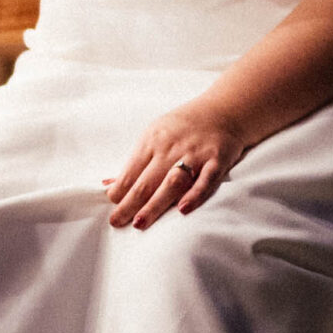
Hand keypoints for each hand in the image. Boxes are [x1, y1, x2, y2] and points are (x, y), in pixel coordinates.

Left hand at [104, 98, 247, 227]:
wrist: (225, 109)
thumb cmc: (184, 126)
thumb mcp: (155, 135)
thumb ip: (135, 163)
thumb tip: (108, 185)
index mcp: (152, 140)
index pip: (130, 171)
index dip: (118, 192)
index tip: (112, 210)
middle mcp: (171, 147)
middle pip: (146, 180)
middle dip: (129, 204)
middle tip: (116, 222)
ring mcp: (195, 154)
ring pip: (172, 182)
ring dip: (154, 204)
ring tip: (140, 223)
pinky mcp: (217, 160)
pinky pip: (206, 180)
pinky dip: (194, 195)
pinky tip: (182, 210)